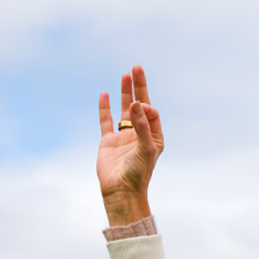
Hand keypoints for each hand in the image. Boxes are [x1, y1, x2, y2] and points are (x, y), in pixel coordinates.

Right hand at [96, 65, 163, 225]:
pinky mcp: (108, 141)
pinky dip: (105, 107)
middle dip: (139, 87)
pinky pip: (106, 120)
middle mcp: (139, 134)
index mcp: (153, 136)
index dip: (145, 106)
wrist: (120, 191)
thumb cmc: (138, 173)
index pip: (151, 113)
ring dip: (125, 93)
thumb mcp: (146, 149)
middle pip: (139, 105)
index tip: (139, 108)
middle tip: (136, 68)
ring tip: (125, 74)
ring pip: (124, 110)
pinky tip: (105, 93)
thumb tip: (136, 103)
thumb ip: (142, 126)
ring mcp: (123, 137)